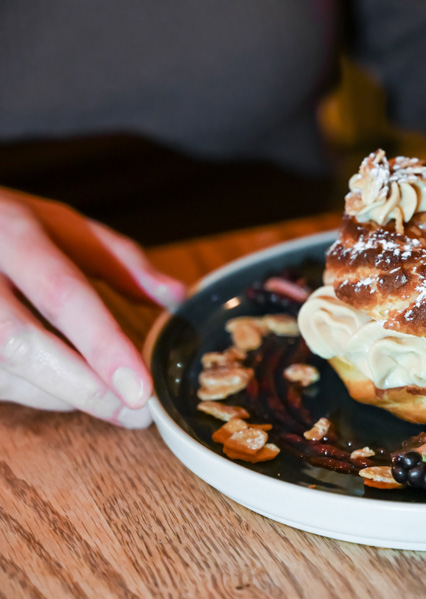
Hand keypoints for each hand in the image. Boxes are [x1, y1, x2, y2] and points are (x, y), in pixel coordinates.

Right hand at [0, 187, 184, 426]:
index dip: (102, 345)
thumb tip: (178, 296)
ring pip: (5, 372)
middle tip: (135, 413)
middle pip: (22, 343)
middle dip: (84, 387)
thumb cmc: (8, 229)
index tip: (141, 390)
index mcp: (13, 232)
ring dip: (60, 394)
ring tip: (103, 395)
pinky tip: (61, 385)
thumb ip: (122, 261)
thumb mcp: (64, 227)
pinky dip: (33, 391)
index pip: (61, 293)